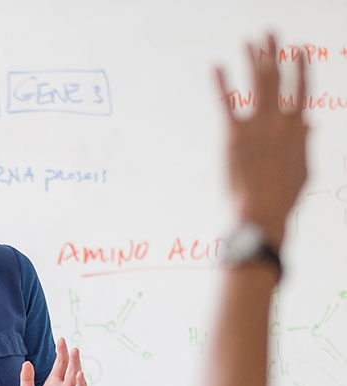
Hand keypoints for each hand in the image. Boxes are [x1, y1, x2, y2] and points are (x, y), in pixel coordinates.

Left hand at [20, 337, 86, 385]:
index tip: (62, 340)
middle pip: (72, 373)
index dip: (62, 352)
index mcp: (54, 383)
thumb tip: (26, 362)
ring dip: (81, 382)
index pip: (61, 364)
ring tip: (78, 373)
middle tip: (74, 350)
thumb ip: (26, 380)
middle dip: (74, 362)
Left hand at [216, 33, 307, 244]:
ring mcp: (257, 127)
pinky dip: (221, 84)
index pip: (301, 89)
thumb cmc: (283, 198)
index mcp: (297, 129)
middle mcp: (279, 122)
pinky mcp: (233, 137)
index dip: (300, 66)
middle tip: (268, 33)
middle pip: (278, 78)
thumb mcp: (302, 170)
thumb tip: (308, 124)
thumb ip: (303, 144)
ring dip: (252, 59)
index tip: (297, 48)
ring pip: (257, 84)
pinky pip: (226, 104)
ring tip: (248, 42)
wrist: (261, 213)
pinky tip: (216, 67)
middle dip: (273, 53)